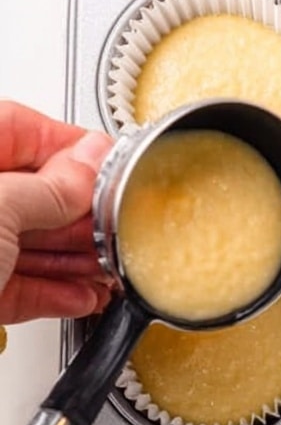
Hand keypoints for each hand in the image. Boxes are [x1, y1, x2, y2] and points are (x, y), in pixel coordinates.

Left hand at [0, 101, 113, 324]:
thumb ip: (52, 185)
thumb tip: (89, 163)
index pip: (23, 130)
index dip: (74, 149)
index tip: (114, 167)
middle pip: (31, 192)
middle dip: (81, 211)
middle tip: (117, 220)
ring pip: (29, 242)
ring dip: (77, 257)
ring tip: (109, 263)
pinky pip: (20, 285)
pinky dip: (57, 292)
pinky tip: (82, 294)